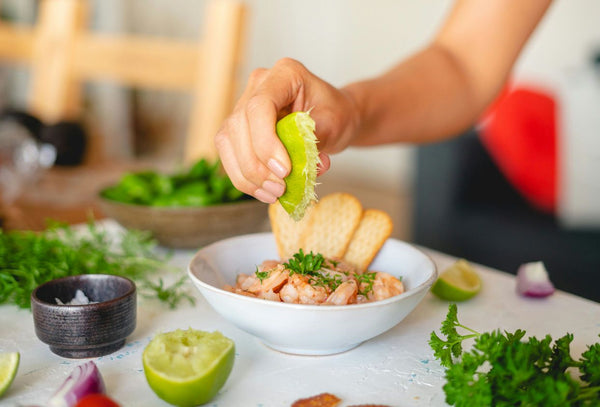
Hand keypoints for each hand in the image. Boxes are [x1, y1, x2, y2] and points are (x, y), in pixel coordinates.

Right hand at [215, 58, 359, 202]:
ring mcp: (243, 105)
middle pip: (239, 125)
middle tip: (280, 188)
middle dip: (256, 165)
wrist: (333, 117)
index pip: (260, 106)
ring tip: (274, 193)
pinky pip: (229, 155)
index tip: (284, 171)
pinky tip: (263, 192)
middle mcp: (258, 85)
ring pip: (227, 142)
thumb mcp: (334, 125)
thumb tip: (303, 168)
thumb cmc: (335, 114)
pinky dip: (244, 179)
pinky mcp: (237, 129)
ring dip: (248, 175)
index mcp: (284, 73)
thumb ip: (315, 143)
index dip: (266, 141)